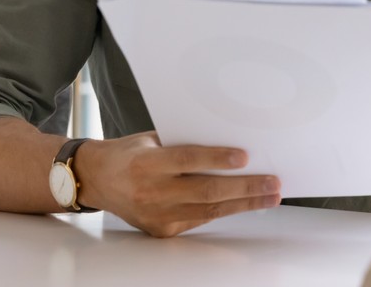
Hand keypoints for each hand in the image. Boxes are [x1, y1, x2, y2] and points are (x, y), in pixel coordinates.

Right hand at [75, 131, 280, 237]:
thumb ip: (185, 143)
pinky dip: (225, 210)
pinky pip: (201, 218)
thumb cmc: (130, 153)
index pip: (188, 160)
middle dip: (245, 187)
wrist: (97, 179)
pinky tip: (245, 203)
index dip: (217, 158)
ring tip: (270, 197)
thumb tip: (229, 141)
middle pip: (206, 191)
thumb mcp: (152, 139)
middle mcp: (152, 192)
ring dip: (245, 204)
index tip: (245, 156)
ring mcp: (157, 215)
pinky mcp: (163, 230)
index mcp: (147, 164)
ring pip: (209, 210)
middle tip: (272, 183)